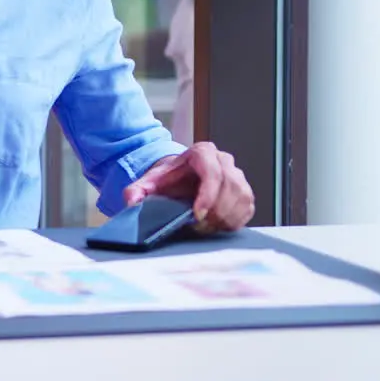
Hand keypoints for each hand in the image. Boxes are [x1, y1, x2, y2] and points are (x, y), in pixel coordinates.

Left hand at [122, 142, 255, 231]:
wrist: (181, 180)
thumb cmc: (168, 180)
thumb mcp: (149, 182)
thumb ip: (137, 190)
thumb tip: (132, 202)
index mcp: (202, 152)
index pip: (212, 172)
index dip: (208, 195)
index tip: (197, 214)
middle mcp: (224, 160)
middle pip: (230, 186)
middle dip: (215, 211)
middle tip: (199, 226)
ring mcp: (238, 176)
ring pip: (242, 197)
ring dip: (225, 217)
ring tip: (205, 228)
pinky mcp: (245, 192)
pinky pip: (247, 208)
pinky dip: (234, 220)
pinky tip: (217, 226)